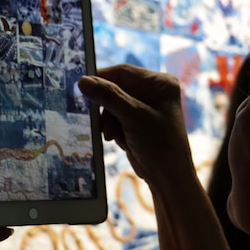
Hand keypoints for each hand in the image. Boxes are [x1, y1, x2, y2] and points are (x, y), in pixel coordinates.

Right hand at [78, 64, 192, 185]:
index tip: (81, 87)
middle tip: (100, 121)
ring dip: (108, 120)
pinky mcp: (137, 121)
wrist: (167, 176)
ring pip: (112, 104)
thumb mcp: (132, 117)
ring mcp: (144, 106)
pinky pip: (115, 117)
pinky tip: (119, 139)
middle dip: (107, 107)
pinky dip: (113, 128)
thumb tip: (82, 81)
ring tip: (113, 135)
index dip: (101, 79)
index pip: (122, 72)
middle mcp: (153, 91)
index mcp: (159, 82)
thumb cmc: (159, 144)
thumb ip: (108, 96)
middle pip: (115, 88)